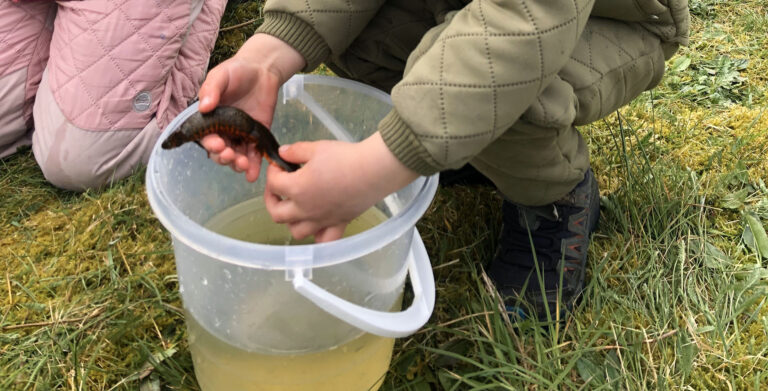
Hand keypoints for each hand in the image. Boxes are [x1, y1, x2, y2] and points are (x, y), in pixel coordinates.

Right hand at [197, 34, 304, 181]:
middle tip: (230, 155)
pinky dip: (253, 167)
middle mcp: (223, 131)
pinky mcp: (256, 137)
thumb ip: (211, 89)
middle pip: (219, 152)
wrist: (262, 70)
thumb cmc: (236, 71)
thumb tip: (203, 106)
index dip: (210, 144)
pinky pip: (254, 155)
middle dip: (223, 157)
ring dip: (237, 164)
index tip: (218, 143)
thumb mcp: (221, 76)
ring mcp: (240, 136)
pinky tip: (253, 175)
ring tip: (244, 165)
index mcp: (210, 119)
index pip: (206, 137)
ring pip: (236, 157)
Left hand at [265, 132, 419, 241]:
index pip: (273, 183)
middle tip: (279, 188)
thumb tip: (283, 153)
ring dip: (291, 220)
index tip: (280, 164)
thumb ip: (295, 151)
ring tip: (296, 207)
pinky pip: (323, 240)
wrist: (374, 170)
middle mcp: (305, 209)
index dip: (273, 171)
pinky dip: (317, 236)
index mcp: (296, 189)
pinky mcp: (338, 224)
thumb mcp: (317, 148)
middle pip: (276, 214)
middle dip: (272, 199)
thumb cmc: (346, 158)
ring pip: (296, 231)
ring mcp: (321, 220)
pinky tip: (318, 225)